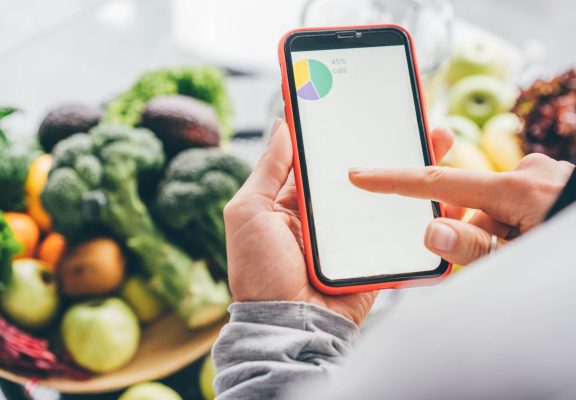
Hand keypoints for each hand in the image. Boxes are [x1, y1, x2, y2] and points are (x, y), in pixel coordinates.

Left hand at [224, 120, 453, 325]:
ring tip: (438, 137)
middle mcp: (328, 210)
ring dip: (411, 165)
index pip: (323, 154)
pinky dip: (423, 207)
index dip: (341, 128)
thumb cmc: (259, 270)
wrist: (289, 324)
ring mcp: (354, 231)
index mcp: (296, 197)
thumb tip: (283, 125)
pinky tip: (445, 186)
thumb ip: (268, 170)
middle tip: (412, 110)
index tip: (361, 98)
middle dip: (387, 140)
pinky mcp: (376, 251)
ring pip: (387, 191)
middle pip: (363, 167)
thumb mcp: (248, 211)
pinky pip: (401, 225)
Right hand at [349, 152, 573, 265]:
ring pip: (494, 207)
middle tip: (491, 260)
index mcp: (516, 190)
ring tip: (519, 257)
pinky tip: (528, 242)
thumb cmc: (567, 256)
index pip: (438, 184)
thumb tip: (431, 229)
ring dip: (495, 233)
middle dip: (472, 232)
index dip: (393, 181)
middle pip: (471, 203)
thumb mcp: (522, 258)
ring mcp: (543, 175)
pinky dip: (511, 224)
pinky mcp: (552, 181)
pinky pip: (514, 202)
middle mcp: (529, 173)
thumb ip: (474, 247)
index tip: (360, 174)